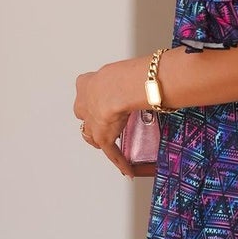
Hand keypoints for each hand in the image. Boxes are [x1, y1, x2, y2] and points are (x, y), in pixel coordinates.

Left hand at [74, 57, 147, 176]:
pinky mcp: (103, 138)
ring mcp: (92, 123)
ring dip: (100, 141)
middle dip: (92, 121)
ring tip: (110, 146)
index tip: (103, 101)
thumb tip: (153, 74)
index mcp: (85, 84)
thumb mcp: (120, 69)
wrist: (117, 89)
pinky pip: (112, 153)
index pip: (86, 94)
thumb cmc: (121, 76)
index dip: (94, 100)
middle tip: (105, 123)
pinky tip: (127, 169)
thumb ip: (130, 76)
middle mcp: (84, 105)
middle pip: (85, 117)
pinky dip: (121, 162)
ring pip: (92, 136)